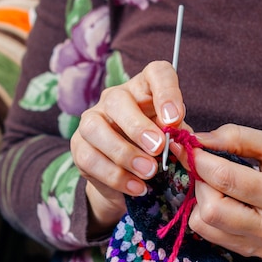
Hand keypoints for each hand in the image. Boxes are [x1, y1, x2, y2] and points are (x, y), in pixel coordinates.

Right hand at [71, 61, 186, 236]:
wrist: (130, 180)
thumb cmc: (157, 152)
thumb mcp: (174, 141)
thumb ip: (178, 137)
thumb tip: (182, 141)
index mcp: (145, 89)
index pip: (156, 74)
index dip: (166, 92)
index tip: (174, 118)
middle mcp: (114, 98)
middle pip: (117, 100)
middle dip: (138, 126)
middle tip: (158, 149)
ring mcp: (92, 120)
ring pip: (95, 128)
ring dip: (123, 152)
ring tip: (149, 172)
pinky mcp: (79, 146)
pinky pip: (90, 158)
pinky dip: (115, 176)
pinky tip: (137, 187)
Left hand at [183, 124, 261, 256]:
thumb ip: (238, 137)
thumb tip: (198, 139)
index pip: (226, 179)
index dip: (200, 160)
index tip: (189, 144)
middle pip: (211, 209)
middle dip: (199, 181)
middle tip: (205, 164)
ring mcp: (260, 244)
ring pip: (204, 225)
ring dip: (200, 198)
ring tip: (215, 182)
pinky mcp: (251, 251)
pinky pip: (210, 234)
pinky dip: (206, 213)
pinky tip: (222, 198)